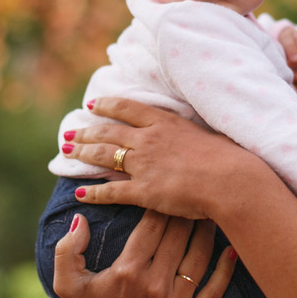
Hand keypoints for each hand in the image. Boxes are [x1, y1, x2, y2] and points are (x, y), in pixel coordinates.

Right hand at [53, 209, 236, 297]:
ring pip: (198, 257)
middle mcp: (153, 287)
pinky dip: (225, 269)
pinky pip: (214, 290)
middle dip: (185, 211)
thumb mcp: (67, 282)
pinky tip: (231, 248)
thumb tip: (80, 218)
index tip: (168, 188)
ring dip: (206, 232)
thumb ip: (68, 249)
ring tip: (210, 212)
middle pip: (178, 237)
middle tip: (194, 192)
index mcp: (127, 271)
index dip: (161, 204)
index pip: (152, 227)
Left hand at [61, 97, 264, 219]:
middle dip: (85, 133)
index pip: (127, 109)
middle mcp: (148, 140)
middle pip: (108, 133)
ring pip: (102, 156)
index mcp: (164, 123)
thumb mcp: (206, 133)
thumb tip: (188, 132)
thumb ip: (188, 132)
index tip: (92, 105)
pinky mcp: (143, 191)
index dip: (107, 106)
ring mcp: (143, 165)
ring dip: (81, 155)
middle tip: (69, 135)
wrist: (230, 180)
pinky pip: (111, 190)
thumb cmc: (228, 157)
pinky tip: (80, 193)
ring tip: (66, 154)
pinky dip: (93, 192)